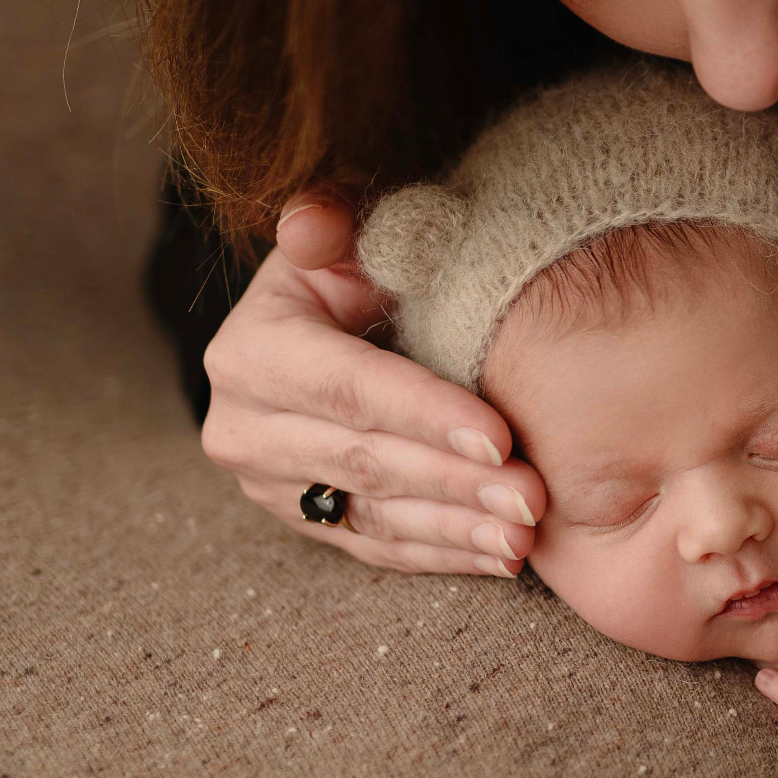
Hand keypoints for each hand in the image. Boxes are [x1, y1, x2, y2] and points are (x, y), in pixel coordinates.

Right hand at [198, 188, 546, 574]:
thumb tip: (312, 224)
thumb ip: (338, 219)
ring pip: (373, 515)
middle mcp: (245, 426)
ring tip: (524, 537)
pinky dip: (442, 554)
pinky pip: (375, 548)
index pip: (348, 388)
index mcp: (252, 351)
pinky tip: (500, 558)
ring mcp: (271, 483)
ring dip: (455, 528)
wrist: (334, 319)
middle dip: (455, 481)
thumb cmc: (361, 265)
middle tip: (532, 495)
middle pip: (364, 460)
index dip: (424, 413)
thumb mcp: (352, 232)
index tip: (500, 435)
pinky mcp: (305, 519)